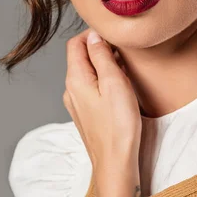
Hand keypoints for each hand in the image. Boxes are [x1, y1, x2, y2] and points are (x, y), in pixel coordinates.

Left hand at [62, 27, 141, 168]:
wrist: (115, 163)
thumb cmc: (118, 125)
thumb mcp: (114, 83)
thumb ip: (102, 56)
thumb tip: (95, 36)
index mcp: (75, 79)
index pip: (76, 43)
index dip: (93, 34)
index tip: (114, 35)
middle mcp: (71, 90)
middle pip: (80, 57)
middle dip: (100, 49)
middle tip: (124, 51)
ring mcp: (77, 103)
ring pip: (87, 73)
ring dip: (104, 65)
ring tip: (125, 68)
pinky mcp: (86, 114)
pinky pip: (91, 88)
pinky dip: (104, 81)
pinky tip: (120, 87)